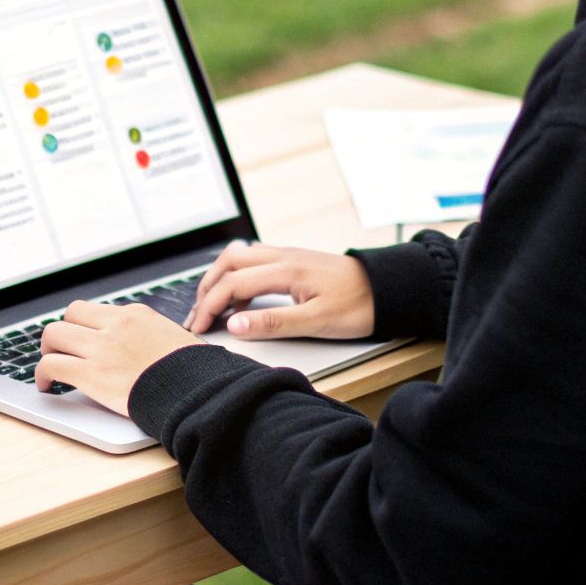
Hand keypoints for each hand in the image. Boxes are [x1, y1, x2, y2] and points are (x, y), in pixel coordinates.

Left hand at [37, 300, 202, 415]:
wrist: (197, 391)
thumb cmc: (193, 372)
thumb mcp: (176, 339)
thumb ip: (154, 337)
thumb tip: (155, 347)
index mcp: (136, 315)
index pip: (95, 310)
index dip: (83, 326)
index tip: (81, 340)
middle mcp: (115, 326)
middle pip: (69, 315)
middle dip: (61, 334)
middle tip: (60, 350)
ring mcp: (102, 349)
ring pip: (53, 336)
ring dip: (47, 351)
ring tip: (50, 368)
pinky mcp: (92, 375)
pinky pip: (51, 365)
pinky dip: (43, 375)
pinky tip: (47, 386)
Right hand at [185, 241, 374, 339]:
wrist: (388, 288)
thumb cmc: (359, 305)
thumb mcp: (317, 322)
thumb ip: (273, 323)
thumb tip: (235, 325)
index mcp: (286, 270)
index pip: (233, 284)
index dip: (210, 306)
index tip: (199, 328)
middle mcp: (283, 257)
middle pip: (228, 262)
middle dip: (206, 288)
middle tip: (196, 316)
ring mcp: (288, 256)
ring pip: (239, 258)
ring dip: (220, 280)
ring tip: (211, 307)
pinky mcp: (294, 262)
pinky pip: (254, 263)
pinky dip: (238, 279)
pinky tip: (241, 302)